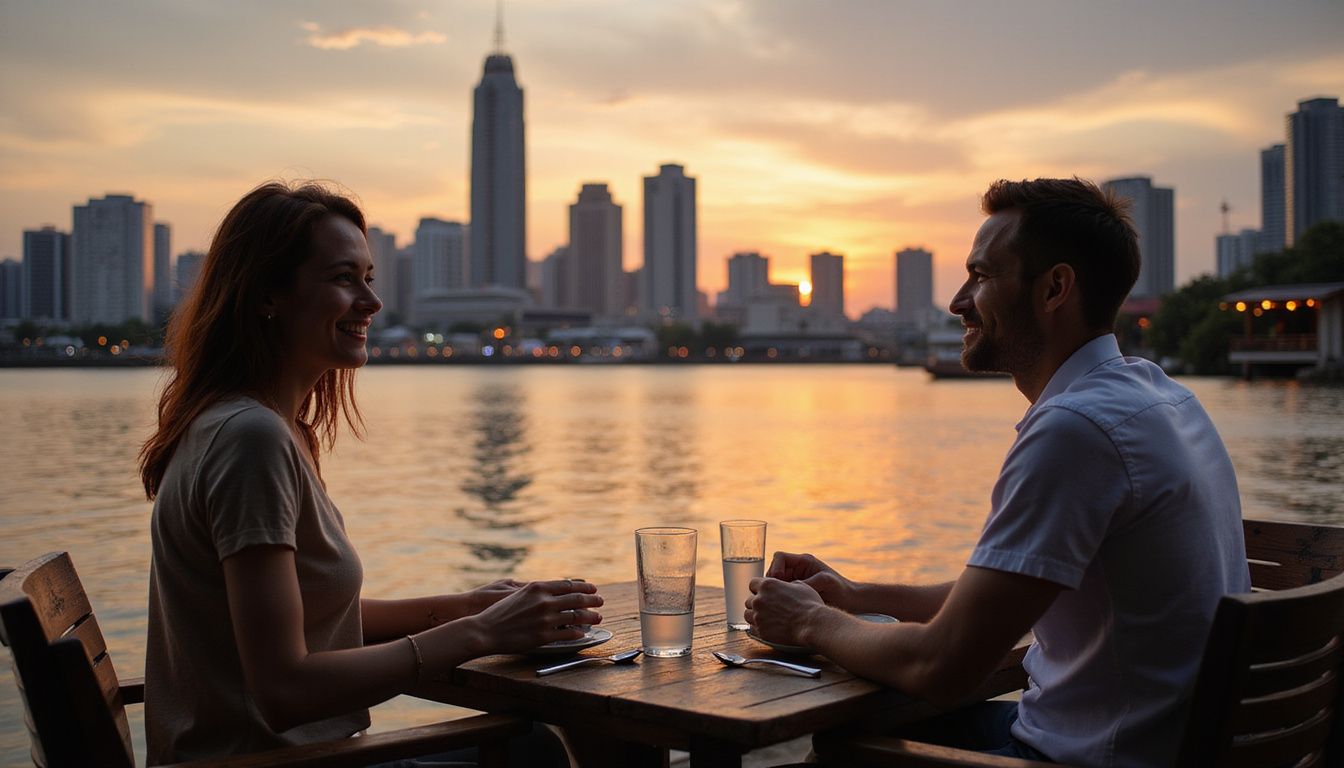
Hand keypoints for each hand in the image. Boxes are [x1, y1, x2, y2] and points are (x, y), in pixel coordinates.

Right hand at [469, 579, 603, 653]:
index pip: (568, 585)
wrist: (484, 630)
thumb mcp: (516, 591)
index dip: (583, 587)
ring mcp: (545, 620)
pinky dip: (578, 633)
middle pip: (576, 599)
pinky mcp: (543, 637)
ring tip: (598, 617)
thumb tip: (552, 589)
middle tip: (601, 601)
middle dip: (592, 600)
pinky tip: (583, 633)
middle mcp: (544, 601)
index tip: (592, 588)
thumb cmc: (498, 611)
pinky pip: (567, 634)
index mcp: (537, 588)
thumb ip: (536, 590)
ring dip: (590, 617)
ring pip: (576, 617)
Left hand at [744, 577, 826, 647]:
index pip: (752, 584)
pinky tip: (769, 627)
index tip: (764, 593)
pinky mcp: (761, 631)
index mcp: (767, 586)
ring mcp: (758, 617)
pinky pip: (753, 629)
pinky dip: (758, 628)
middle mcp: (759, 600)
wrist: (812, 624)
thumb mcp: (800, 586)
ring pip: (748, 615)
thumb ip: (787, 584)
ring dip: (755, 615)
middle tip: (768, 608)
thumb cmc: (809, 604)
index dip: (758, 589)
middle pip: (749, 600)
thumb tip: (785, 586)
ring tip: (767, 618)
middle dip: (757, 603)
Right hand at [767, 552, 857, 610]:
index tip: (778, 580)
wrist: (851, 601)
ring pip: (775, 583)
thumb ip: (807, 582)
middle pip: (774, 570)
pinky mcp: (796, 592)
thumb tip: (790, 587)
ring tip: (779, 602)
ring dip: (775, 591)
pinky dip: (779, 598)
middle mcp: (798, 569)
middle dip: (772, 581)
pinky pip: (781, 593)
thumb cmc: (841, 589)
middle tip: (776, 594)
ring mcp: (796, 581)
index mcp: (804, 561)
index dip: (775, 567)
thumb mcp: (825, 582)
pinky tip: (783, 607)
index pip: (780, 557)